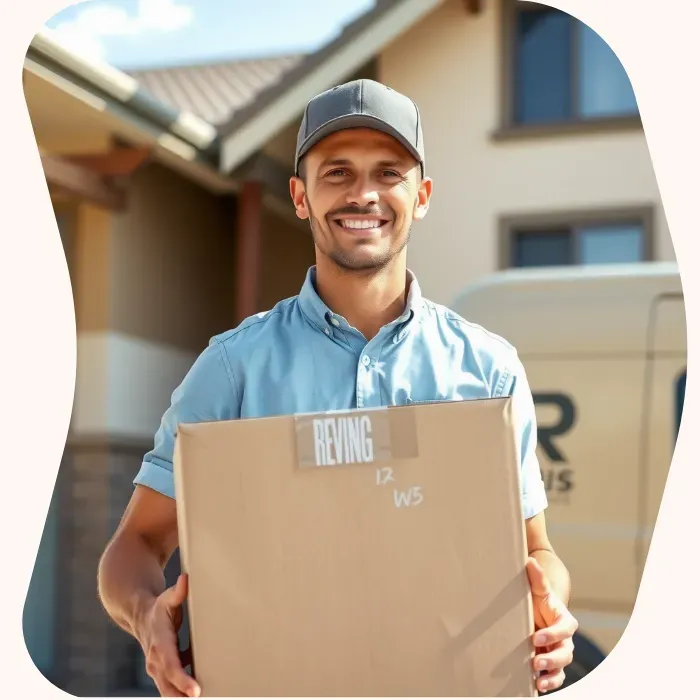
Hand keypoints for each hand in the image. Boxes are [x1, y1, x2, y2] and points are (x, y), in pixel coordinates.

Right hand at [137, 574, 200, 697]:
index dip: (183, 680)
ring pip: (169, 692)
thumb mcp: (167, 598)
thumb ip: (178, 592)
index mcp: (160, 645)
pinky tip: (199, 690)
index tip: (195, 691)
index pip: (172, 667)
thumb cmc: (158, 608)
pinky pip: (172, 688)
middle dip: (183, 698)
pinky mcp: (162, 673)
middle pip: (169, 688)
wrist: (140, 617)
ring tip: (206, 698)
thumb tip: (186, 580)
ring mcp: (157, 669)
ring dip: (183, 698)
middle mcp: (156, 661)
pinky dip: (183, 692)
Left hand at [526, 557, 577, 693]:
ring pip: (561, 668)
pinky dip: (547, 683)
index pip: (565, 629)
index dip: (553, 634)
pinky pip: (554, 677)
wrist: (534, 613)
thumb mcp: (537, 590)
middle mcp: (565, 640)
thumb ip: (536, 578)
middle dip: (552, 659)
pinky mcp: (550, 664)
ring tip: (538, 682)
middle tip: (536, 662)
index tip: (537, 638)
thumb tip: (530, 562)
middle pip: (565, 653)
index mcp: (564, 620)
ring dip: (551, 676)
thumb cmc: (537, 600)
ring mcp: (558, 653)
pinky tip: (535, 687)